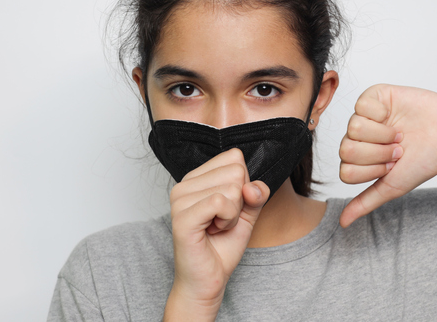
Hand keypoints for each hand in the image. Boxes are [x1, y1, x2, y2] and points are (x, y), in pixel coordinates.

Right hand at [165, 148, 269, 319]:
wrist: (208, 279)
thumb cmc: (223, 245)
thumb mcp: (248, 213)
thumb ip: (256, 193)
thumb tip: (252, 186)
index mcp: (196, 177)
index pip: (234, 157)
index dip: (243, 185)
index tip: (228, 207)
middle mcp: (184, 183)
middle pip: (236, 170)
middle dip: (239, 201)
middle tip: (222, 220)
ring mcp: (180, 199)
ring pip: (231, 187)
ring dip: (233, 214)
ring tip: (217, 227)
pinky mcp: (182, 217)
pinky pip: (220, 202)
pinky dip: (228, 220)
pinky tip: (214, 231)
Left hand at [338, 84, 436, 226]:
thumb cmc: (424, 159)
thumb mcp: (393, 186)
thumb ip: (366, 201)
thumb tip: (342, 223)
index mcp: (359, 159)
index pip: (347, 171)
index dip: (373, 171)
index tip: (393, 166)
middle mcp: (357, 138)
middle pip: (347, 150)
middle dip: (378, 153)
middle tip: (398, 149)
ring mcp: (363, 116)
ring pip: (353, 128)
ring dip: (383, 134)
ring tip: (399, 133)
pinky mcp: (371, 96)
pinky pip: (361, 106)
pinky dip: (383, 114)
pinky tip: (394, 115)